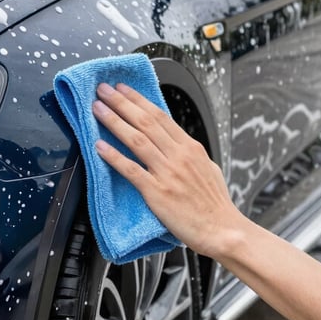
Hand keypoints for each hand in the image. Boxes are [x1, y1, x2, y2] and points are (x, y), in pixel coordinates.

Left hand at [92, 82, 245, 259]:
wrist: (222, 230)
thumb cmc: (215, 204)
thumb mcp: (208, 168)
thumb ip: (190, 154)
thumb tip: (178, 143)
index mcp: (190, 148)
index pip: (160, 116)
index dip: (138, 100)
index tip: (123, 89)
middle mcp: (178, 155)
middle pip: (145, 121)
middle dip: (122, 102)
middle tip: (104, 89)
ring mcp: (167, 173)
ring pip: (136, 139)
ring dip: (114, 121)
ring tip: (98, 109)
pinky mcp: (157, 192)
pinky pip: (131, 170)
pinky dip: (113, 156)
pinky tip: (100, 146)